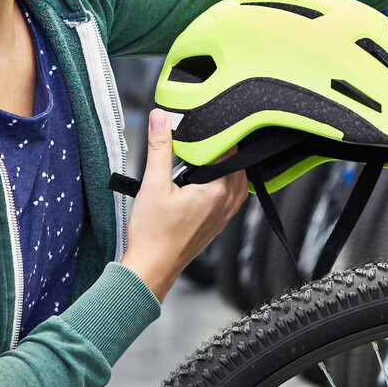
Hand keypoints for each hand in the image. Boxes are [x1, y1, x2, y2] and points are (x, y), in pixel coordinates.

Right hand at [119, 110, 247, 301]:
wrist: (151, 268)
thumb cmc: (152, 234)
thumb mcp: (153, 184)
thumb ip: (159, 147)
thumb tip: (161, 118)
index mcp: (216, 192)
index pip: (229, 152)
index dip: (219, 134)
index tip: (207, 122)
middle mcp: (226, 204)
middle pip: (236, 165)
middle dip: (222, 149)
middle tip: (203, 136)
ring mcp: (224, 216)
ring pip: (236, 181)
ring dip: (223, 167)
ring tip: (203, 157)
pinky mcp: (217, 223)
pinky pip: (230, 196)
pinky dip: (222, 183)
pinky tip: (203, 179)